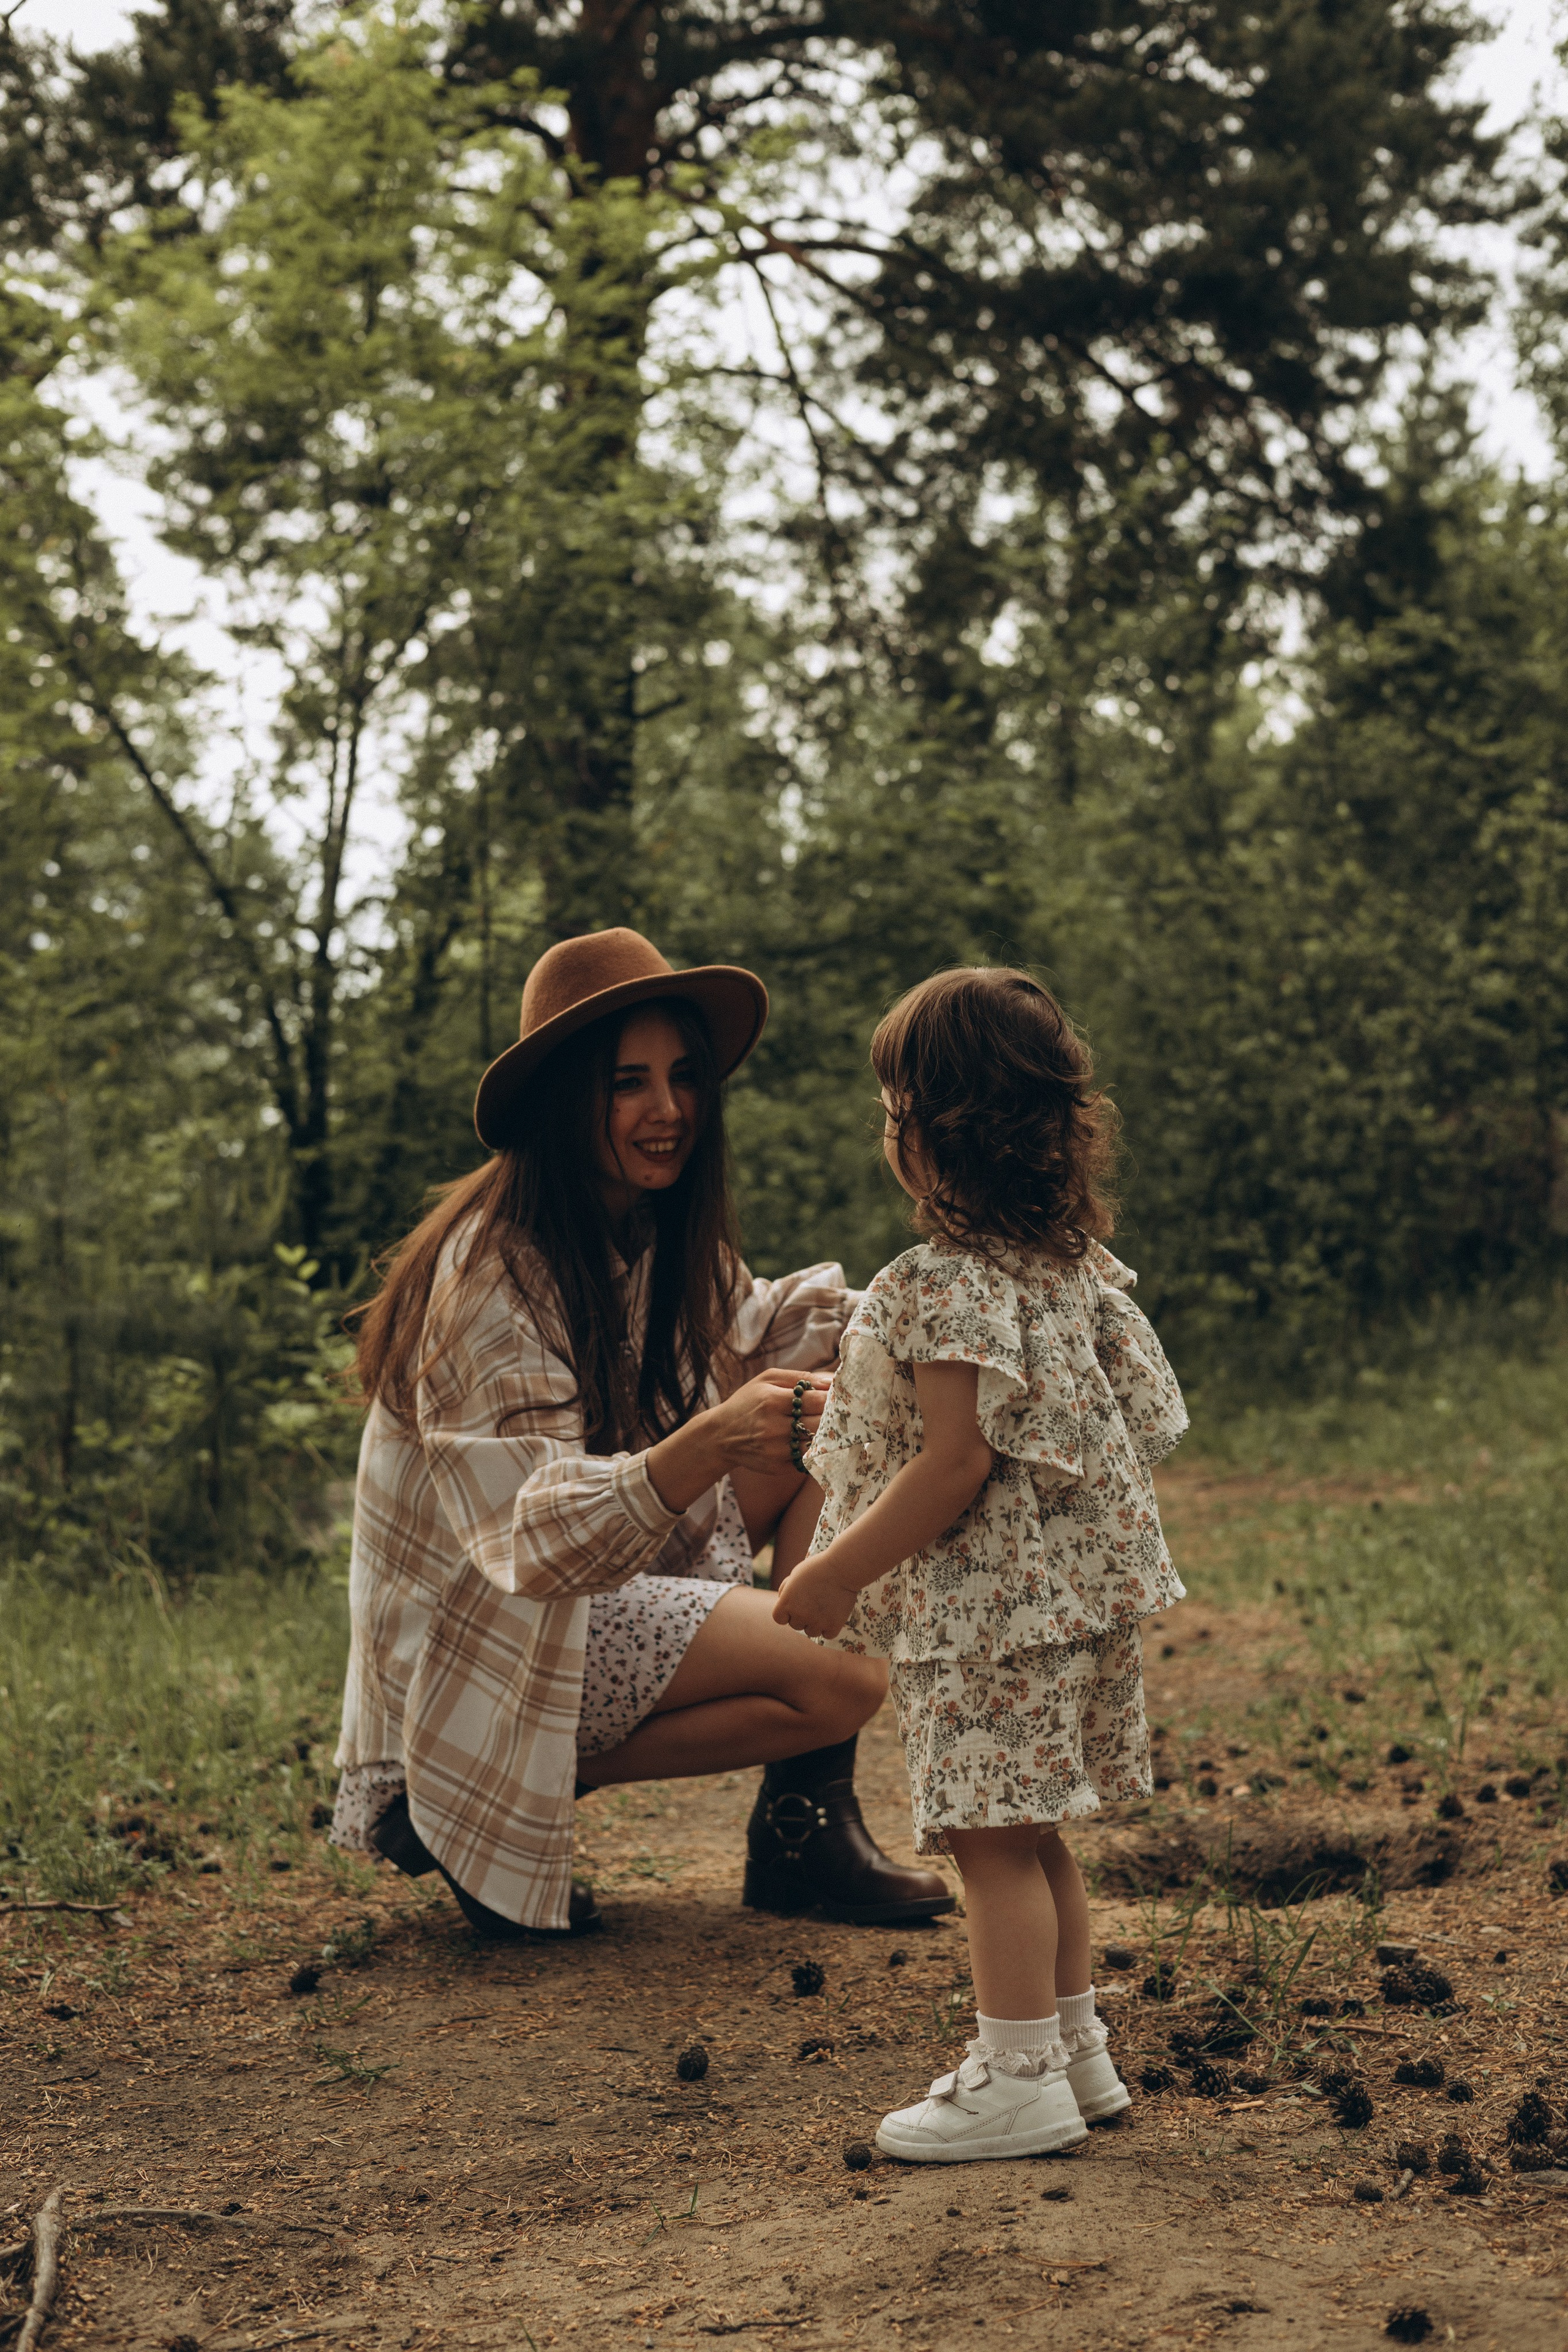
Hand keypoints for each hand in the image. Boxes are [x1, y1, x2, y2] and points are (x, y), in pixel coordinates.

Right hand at [706, 1367, 830, 1475]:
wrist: (721, 1435)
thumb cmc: (748, 1402)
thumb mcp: (767, 1380)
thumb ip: (800, 1377)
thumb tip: (831, 1382)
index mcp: (772, 1400)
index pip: (816, 1401)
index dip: (833, 1399)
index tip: (840, 1397)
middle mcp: (774, 1427)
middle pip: (820, 1423)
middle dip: (833, 1417)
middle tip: (839, 1412)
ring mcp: (776, 1450)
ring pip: (816, 1444)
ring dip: (825, 1436)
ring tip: (826, 1427)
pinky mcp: (777, 1466)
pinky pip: (806, 1458)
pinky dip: (812, 1450)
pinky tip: (809, 1441)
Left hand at [773, 1553, 858, 1639]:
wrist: (841, 1569)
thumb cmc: (817, 1568)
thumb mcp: (795, 1575)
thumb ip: (786, 1590)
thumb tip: (782, 1602)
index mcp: (786, 1602)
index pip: (779, 1618)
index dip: (786, 1613)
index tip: (795, 1605)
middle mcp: (799, 1615)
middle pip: (796, 1625)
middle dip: (802, 1616)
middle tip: (814, 1602)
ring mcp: (817, 1622)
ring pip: (811, 1632)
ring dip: (816, 1623)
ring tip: (824, 1608)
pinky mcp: (833, 1625)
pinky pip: (827, 1634)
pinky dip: (830, 1627)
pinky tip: (834, 1614)